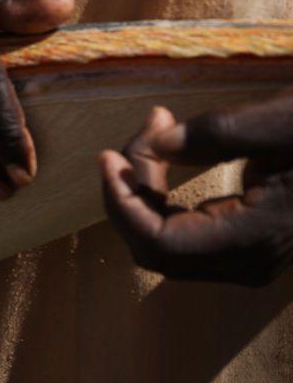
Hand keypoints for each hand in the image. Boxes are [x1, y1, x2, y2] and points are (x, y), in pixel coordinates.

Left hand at [100, 95, 292, 285]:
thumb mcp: (281, 120)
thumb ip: (216, 135)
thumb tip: (159, 144)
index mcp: (253, 239)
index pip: (157, 242)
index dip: (121, 203)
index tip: (107, 156)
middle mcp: (248, 262)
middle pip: (153, 247)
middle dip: (131, 190)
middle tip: (145, 129)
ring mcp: (250, 259)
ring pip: (165, 243)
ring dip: (145, 190)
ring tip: (156, 128)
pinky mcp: (248, 244)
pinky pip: (184, 233)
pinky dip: (164, 195)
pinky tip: (167, 152)